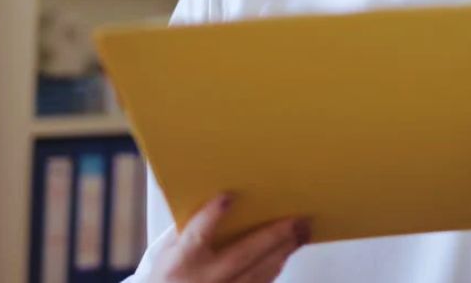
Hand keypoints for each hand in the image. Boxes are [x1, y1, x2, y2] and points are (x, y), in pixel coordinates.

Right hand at [142, 194, 308, 282]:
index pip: (197, 234)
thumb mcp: (167, 250)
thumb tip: (220, 198)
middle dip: (273, 234)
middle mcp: (205, 278)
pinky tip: (287, 251)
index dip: (213, 215)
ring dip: (284, 249)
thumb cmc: (169, 274)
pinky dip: (276, 265)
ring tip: (302, 231)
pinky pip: (261, 282)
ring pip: (259, 271)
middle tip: (297, 218)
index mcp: (182, 260)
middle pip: (243, 254)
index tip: (228, 196)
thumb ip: (189, 227)